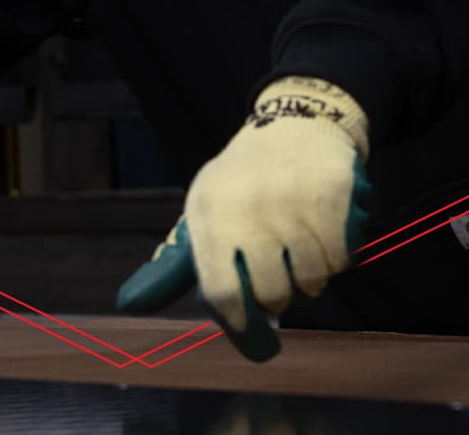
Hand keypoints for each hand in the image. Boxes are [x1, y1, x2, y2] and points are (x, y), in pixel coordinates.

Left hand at [114, 76, 370, 360]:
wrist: (293, 125)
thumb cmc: (240, 185)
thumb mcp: (202, 215)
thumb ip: (173, 266)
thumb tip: (128, 304)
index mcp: (209, 215)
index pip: (223, 293)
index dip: (241, 326)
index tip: (256, 342)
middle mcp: (248, 206)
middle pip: (272, 293)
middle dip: (281, 301)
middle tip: (282, 285)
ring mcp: (292, 198)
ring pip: (311, 279)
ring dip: (311, 282)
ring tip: (303, 258)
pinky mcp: (331, 193)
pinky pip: (340, 258)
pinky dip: (336, 261)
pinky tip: (325, 240)